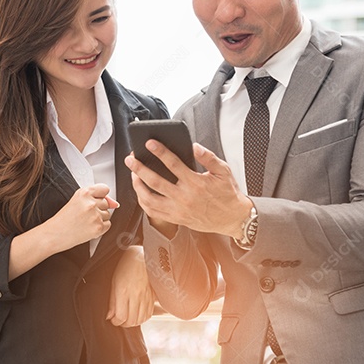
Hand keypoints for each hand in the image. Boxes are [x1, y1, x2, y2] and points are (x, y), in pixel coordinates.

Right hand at [42, 184, 118, 252]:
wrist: (54, 234)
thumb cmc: (63, 219)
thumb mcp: (76, 202)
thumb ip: (95, 198)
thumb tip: (115, 204)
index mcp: (84, 193)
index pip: (104, 189)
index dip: (100, 195)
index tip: (95, 200)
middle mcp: (90, 203)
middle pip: (106, 203)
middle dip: (98, 209)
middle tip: (85, 214)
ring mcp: (95, 216)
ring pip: (108, 214)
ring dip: (99, 219)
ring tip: (85, 222)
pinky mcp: (98, 227)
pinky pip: (108, 225)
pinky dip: (100, 228)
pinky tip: (88, 228)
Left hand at [107, 246, 154, 326]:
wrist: (142, 258)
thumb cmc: (125, 267)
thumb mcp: (114, 282)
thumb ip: (112, 301)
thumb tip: (109, 316)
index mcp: (123, 291)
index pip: (120, 317)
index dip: (115, 322)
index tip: (113, 320)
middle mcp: (136, 295)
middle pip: (131, 321)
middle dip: (123, 324)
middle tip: (119, 319)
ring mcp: (146, 297)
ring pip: (140, 320)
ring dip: (133, 322)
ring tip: (128, 317)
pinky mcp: (153, 297)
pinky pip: (149, 314)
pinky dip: (142, 318)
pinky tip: (137, 314)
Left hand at [125, 142, 251, 238]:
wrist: (233, 218)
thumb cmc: (228, 194)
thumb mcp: (223, 171)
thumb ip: (209, 158)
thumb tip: (195, 147)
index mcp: (196, 183)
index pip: (173, 164)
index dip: (160, 152)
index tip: (149, 143)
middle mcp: (184, 198)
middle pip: (155, 181)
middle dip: (139, 168)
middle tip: (131, 159)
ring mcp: (178, 210)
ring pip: (150, 199)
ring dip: (138, 186)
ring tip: (132, 175)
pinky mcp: (176, 219)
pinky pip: (154, 212)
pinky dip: (143, 202)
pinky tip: (140, 192)